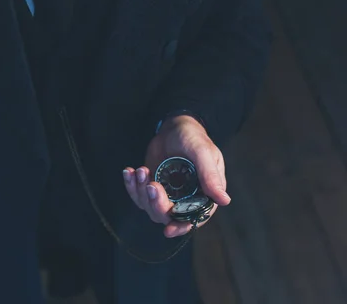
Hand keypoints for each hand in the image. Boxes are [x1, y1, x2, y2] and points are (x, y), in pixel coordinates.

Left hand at [123, 115, 230, 237]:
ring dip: (142, 192)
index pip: (194, 219)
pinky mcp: (152, 185)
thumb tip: (224, 200)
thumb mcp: (202, 151)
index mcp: (203, 194)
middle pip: (168, 215)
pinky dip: (131, 186)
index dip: (182, 227)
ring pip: (151, 207)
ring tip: (141, 170)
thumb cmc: (193, 137)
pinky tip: (129, 172)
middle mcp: (185, 198)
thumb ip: (210, 175)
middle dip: (157, 204)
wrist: (175, 125)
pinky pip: (139, 194)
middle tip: (152, 184)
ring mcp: (167, 193)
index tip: (168, 228)